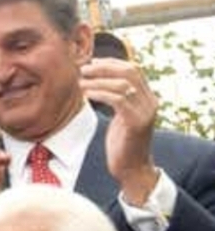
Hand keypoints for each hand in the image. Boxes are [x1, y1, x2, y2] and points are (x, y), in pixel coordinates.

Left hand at [81, 58, 159, 204]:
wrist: (132, 168)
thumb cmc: (122, 143)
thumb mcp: (121, 117)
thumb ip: (116, 99)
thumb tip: (97, 82)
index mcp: (147, 98)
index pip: (133, 69)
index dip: (112, 63)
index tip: (92, 62)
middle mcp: (150, 101)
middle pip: (130, 71)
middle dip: (104, 67)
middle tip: (84, 68)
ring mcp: (145, 111)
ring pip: (123, 84)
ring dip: (99, 80)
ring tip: (81, 81)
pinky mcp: (136, 122)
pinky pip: (119, 100)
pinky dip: (101, 93)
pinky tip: (87, 94)